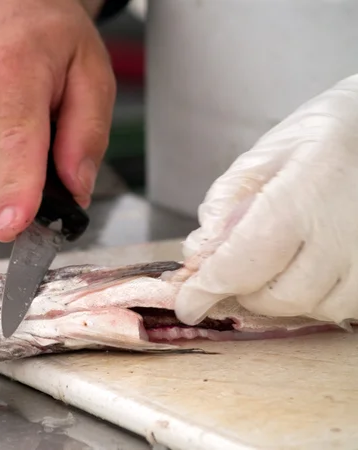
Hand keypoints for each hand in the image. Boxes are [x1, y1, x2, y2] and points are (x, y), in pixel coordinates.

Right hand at [0, 0, 115, 241]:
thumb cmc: (39, 34)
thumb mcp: (89, 71)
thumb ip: (88, 133)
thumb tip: (75, 188)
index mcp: (13, 69)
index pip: (16, 144)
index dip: (17, 193)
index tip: (11, 227)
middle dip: (20, 183)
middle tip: (33, 142)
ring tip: (2, 125)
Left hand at [174, 74, 357, 325]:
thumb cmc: (320, 138)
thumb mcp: (262, 157)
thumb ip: (226, 204)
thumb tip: (199, 254)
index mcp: (309, 190)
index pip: (248, 258)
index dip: (210, 287)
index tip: (187, 304)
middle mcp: (349, 229)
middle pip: (282, 295)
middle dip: (247, 289)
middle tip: (238, 266)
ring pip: (316, 309)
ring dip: (284, 295)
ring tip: (282, 258)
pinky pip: (347, 307)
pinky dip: (319, 297)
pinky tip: (312, 267)